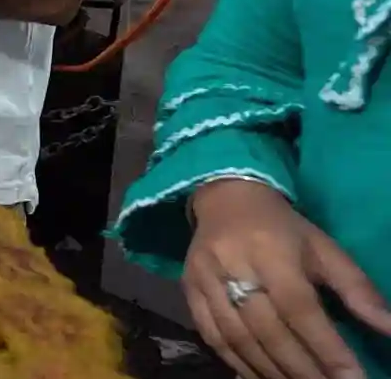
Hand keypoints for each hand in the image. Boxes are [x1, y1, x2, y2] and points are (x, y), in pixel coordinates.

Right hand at [184, 178, 390, 378]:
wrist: (224, 197)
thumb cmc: (282, 227)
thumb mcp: (324, 248)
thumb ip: (356, 289)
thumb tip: (390, 328)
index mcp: (272, 251)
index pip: (300, 309)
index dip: (326, 348)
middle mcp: (234, 265)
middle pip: (268, 330)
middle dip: (301, 368)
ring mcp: (205, 279)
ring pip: (238, 338)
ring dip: (270, 371)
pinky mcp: (188, 289)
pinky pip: (212, 336)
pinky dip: (237, 363)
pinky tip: (259, 377)